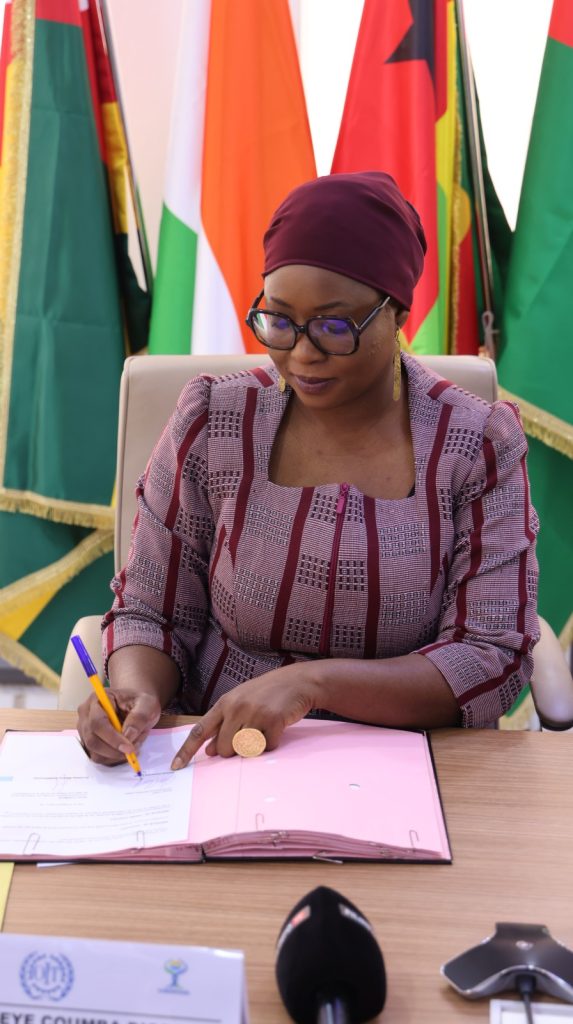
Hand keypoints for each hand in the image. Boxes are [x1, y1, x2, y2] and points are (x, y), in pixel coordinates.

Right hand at [77, 689, 161, 765]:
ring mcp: (85, 730)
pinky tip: (125, 749)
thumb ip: (139, 716)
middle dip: (114, 750)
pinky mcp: (89, 742)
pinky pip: (98, 757)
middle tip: (133, 751)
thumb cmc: (138, 702)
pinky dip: (114, 758)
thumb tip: (128, 735)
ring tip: (134, 744)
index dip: (112, 738)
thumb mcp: (147, 704)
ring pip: (94, 752)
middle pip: (92, 740)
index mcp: (97, 699)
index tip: (129, 748)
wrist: (134, 705)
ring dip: (116, 755)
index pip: (97, 722)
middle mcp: (86, 714)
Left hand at [171, 664, 319, 768]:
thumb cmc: (267, 693)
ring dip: (254, 747)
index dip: (186, 750)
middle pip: (223, 749)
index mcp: (225, 703)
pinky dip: (271, 744)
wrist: (298, 681)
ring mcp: (255, 713)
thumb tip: (208, 750)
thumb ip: (223, 724)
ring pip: (244, 750)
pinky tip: (276, 729)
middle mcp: (237, 707)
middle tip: (248, 736)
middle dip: (233, 751)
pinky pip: (267, 748)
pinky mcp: (274, 720)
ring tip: (263, 730)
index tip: (175, 767)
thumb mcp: (240, 703)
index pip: (200, 730)